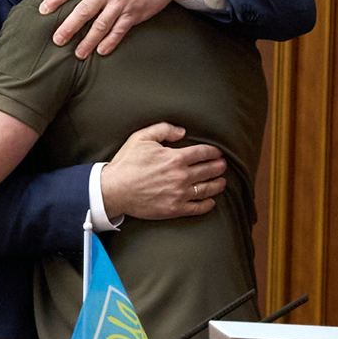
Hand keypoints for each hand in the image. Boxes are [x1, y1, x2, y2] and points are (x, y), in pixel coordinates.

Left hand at [38, 0, 199, 57]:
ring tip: (78, 53)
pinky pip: (119, 31)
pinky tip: (101, 51)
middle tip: (57, 40)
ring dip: (87, 41)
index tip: (44, 11)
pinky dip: (110, 42)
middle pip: (83, 12)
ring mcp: (121, 3)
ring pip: (100, 26)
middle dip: (68, 28)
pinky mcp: (134, 14)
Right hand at [100, 123, 226, 219]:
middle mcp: (181, 176)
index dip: (214, 152)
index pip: (203, 153)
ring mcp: (179, 194)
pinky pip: (197, 208)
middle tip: (223, 165)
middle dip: (218, 167)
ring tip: (222, 182)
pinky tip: (211, 201)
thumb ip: (164, 129)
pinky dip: (207, 204)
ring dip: (217, 184)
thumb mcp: (141, 138)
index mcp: (175, 158)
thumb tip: (182, 132)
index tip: (218, 153)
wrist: (114, 190)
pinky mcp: (174, 209)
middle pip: (208, 171)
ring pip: (206, 189)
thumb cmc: (127, 163)